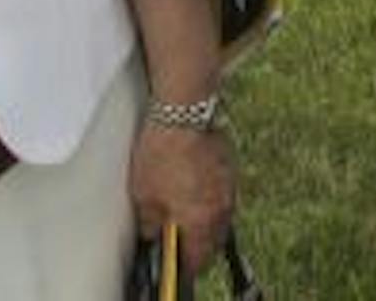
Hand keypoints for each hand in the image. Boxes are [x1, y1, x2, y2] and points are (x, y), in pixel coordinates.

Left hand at [129, 122, 234, 274]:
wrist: (182, 112)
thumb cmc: (162, 152)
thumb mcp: (144, 197)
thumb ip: (152, 223)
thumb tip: (154, 232)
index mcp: (201, 223)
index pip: (197, 260)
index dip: (183, 262)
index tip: (175, 258)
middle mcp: (222, 208)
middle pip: (213, 239)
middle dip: (197, 240)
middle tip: (178, 233)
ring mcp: (229, 185)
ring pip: (219, 214)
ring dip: (205, 216)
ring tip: (183, 205)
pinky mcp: (230, 165)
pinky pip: (222, 191)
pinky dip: (209, 194)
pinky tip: (192, 181)